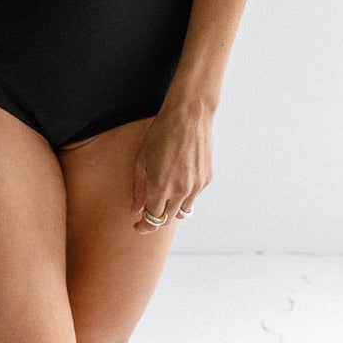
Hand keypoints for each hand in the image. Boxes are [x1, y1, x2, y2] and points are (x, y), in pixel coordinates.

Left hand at [129, 102, 211, 233]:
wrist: (189, 116)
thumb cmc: (161, 133)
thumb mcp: (142, 159)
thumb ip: (139, 189)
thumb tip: (135, 210)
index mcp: (160, 187)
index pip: (153, 220)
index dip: (144, 227)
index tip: (138, 225)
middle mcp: (180, 191)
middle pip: (168, 219)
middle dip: (156, 218)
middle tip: (148, 211)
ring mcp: (196, 186)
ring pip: (183, 211)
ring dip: (172, 208)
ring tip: (165, 194)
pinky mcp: (206, 179)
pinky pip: (194, 196)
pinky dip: (185, 194)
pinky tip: (179, 178)